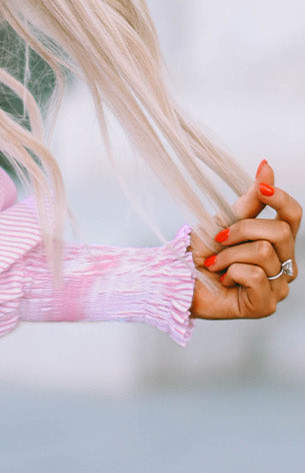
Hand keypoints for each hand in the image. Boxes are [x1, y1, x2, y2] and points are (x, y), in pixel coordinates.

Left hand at [191, 160, 299, 320]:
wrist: (178, 279)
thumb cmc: (202, 254)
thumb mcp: (226, 220)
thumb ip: (251, 199)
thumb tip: (266, 167)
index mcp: (278, 243)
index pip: (294, 215)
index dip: (281, 199)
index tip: (262, 189)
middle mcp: (284, 264)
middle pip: (281, 231)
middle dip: (241, 230)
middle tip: (219, 239)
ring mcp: (278, 287)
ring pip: (264, 252)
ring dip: (229, 255)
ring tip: (215, 264)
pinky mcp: (266, 305)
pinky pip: (256, 276)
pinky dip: (232, 273)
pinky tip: (224, 280)